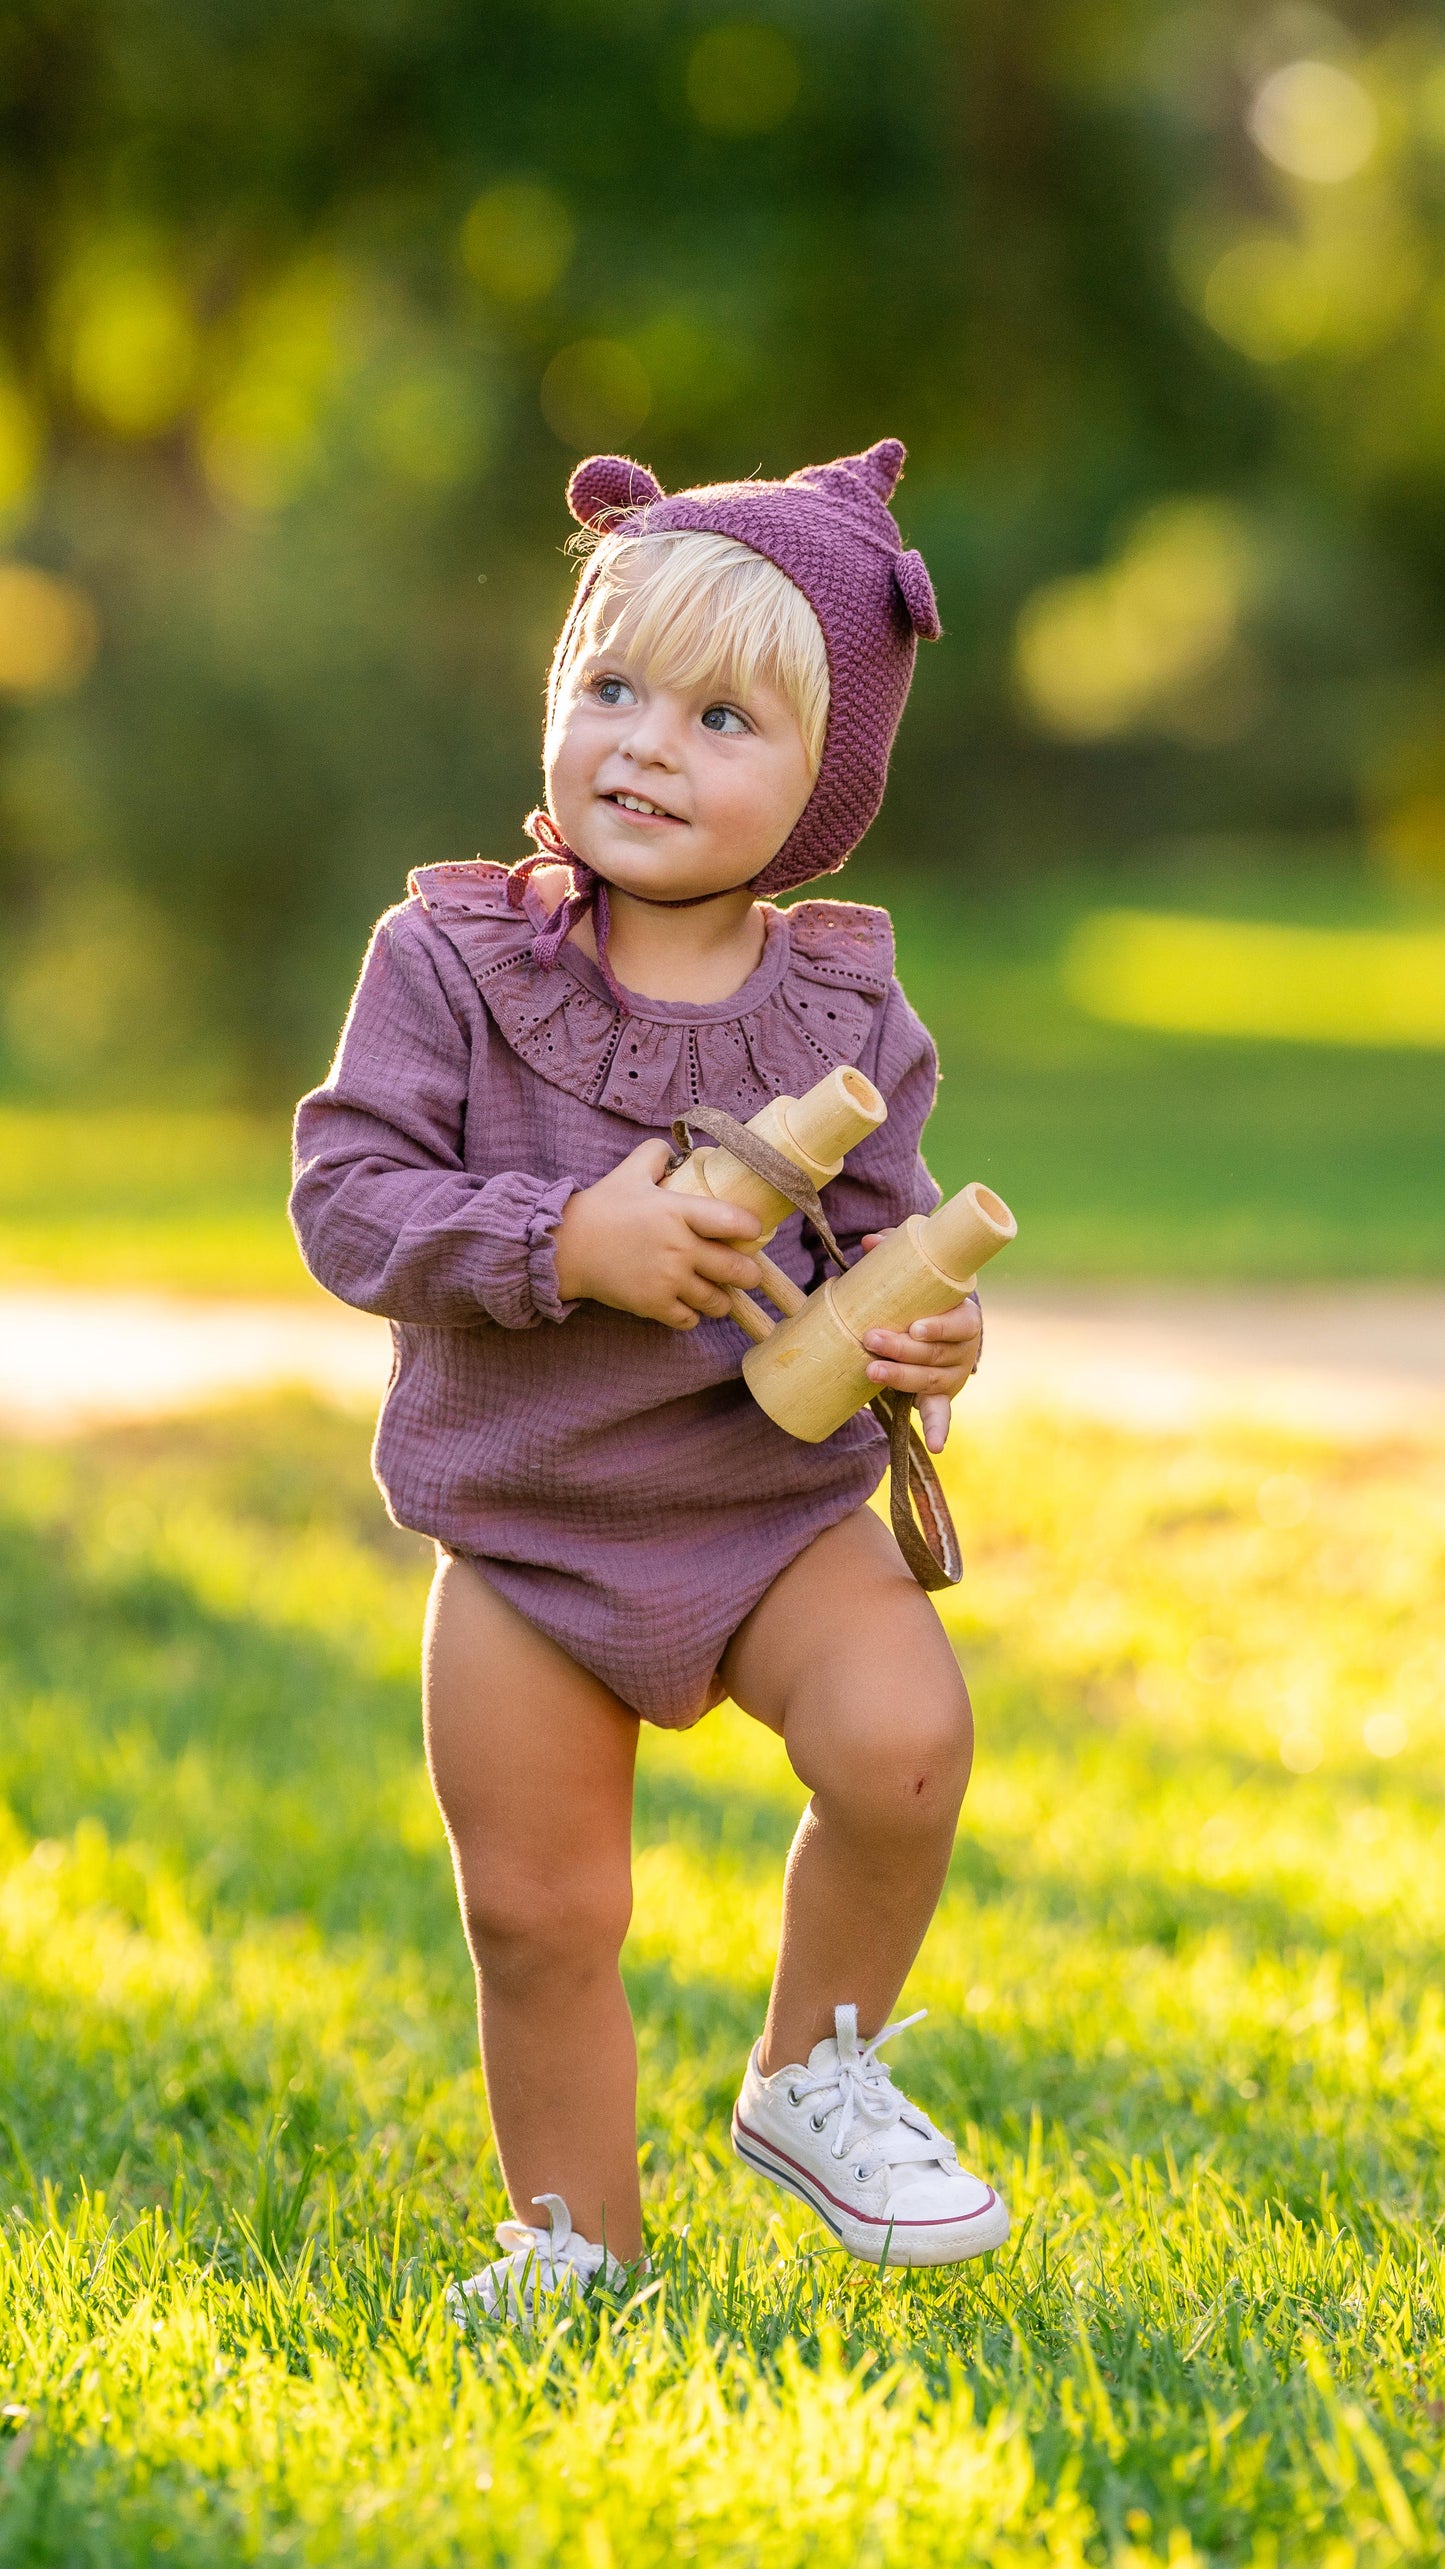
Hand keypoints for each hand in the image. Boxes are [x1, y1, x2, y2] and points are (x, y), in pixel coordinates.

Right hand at [554, 1140, 762, 1329]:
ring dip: (722, 1299)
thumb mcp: (630, 1171)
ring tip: (717, 1292)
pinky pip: (690, 1320)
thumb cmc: (601, 1207)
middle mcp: (679, 1248)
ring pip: (717, 1302)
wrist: (566, 1247)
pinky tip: (687, 1305)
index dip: (752, 1228)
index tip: (753, 1231)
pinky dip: (692, 1316)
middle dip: (750, 1274)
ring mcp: (668, 1280)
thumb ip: (657, 1154)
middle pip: (737, 1270)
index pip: (734, 1222)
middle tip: (748, 1272)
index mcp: (678, 1212)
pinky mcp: (653, 1306)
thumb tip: (678, 1150)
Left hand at [856, 1229, 981, 1453]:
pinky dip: (940, 1428)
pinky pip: (941, 1413)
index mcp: (965, 1317)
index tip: (916, 1326)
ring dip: (900, 1378)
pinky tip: (937, 1445)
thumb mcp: (920, 1269)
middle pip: (935, 1354)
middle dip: (902, 1350)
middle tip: (871, 1340)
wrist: (941, 1320)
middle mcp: (964, 1349)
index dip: (939, 1327)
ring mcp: (953, 1375)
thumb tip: (870, 1244)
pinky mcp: (940, 1395)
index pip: (959, 1324)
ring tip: (870, 1370)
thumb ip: (897, 1250)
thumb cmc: (928, 1292)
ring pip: (928, 1380)